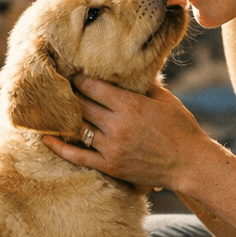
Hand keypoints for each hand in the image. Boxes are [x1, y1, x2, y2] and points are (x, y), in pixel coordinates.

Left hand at [41, 78, 209, 189]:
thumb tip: (128, 71)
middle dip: (68, 95)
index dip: (78, 79)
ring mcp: (111, 147)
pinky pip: (78, 156)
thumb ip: (144, 85)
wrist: (189, 163)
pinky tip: (46, 137)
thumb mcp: (165, 99)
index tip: (70, 73)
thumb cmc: (181, 128)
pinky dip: (60, 147)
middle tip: (56, 88)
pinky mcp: (110, 165)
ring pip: (77, 128)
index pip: (92, 87)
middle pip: (81, 105)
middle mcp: (116, 125)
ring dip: (63, 117)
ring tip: (50, 109)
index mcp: (129, 105)